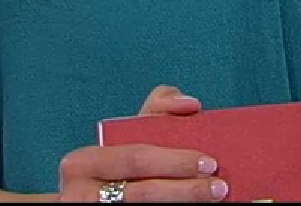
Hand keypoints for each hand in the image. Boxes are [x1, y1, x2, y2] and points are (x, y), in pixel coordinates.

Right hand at [56, 85, 227, 201]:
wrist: (94, 197)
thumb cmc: (117, 162)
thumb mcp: (127, 134)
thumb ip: (157, 109)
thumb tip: (189, 104)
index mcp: (82, 162)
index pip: (135, 159)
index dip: (175, 162)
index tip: (209, 162)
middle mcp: (82, 193)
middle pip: (144, 193)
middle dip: (186, 189)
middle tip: (219, 185)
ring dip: (185, 203)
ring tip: (216, 197)